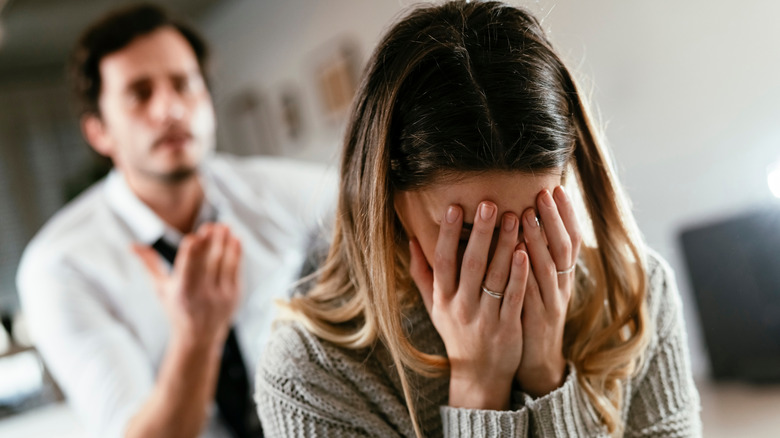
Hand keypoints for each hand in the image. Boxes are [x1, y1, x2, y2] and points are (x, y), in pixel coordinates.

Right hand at [133, 223, 242, 348]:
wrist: (200, 336)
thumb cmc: (177, 308)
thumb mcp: (161, 288)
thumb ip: (150, 264)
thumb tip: (132, 245)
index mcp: (181, 292)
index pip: (187, 268)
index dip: (191, 253)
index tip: (194, 236)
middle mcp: (201, 294)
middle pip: (207, 263)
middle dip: (210, 242)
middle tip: (212, 224)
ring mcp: (220, 295)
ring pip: (223, 264)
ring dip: (225, 243)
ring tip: (225, 226)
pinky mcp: (234, 295)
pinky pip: (236, 271)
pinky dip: (236, 254)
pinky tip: (236, 239)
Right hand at [408, 202, 528, 410]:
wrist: (479, 374)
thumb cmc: (456, 332)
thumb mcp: (435, 306)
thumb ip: (422, 274)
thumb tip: (411, 239)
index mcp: (443, 298)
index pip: (442, 261)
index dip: (446, 234)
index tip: (453, 207)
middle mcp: (461, 307)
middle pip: (470, 264)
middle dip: (480, 233)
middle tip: (489, 203)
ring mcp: (484, 318)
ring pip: (495, 277)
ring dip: (504, 246)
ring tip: (514, 217)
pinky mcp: (507, 327)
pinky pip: (514, 297)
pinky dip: (519, 274)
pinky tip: (525, 251)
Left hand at [515, 186, 580, 396]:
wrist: (536, 359)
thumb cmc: (532, 312)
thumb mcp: (540, 282)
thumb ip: (537, 254)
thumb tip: (528, 219)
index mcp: (564, 276)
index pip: (572, 239)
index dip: (567, 215)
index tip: (557, 189)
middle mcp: (562, 286)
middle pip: (563, 248)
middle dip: (553, 219)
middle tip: (543, 193)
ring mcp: (551, 303)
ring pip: (548, 267)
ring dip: (539, 240)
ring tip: (527, 215)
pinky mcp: (537, 319)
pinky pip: (532, 292)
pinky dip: (526, 272)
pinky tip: (517, 255)